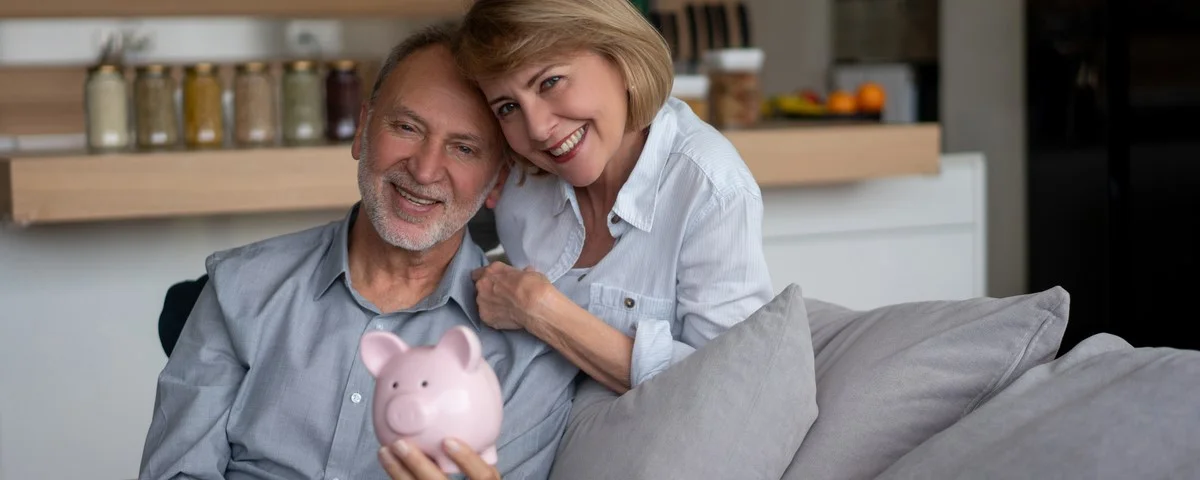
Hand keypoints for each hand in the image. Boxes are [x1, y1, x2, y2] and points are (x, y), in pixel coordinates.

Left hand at [379, 438, 499, 479]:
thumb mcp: (482, 472)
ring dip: (397, 471)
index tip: (449, 440)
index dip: (467, 459)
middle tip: (401, 444)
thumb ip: (479, 457)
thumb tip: (466, 420)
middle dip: (418, 464)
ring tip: (385, 452)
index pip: (483, 476)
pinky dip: (397, 477)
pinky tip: (390, 464)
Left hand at [471, 262, 552, 331]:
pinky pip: (487, 316)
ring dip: (490, 304)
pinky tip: (505, 317)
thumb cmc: (534, 288)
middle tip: (503, 295)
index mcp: (493, 270)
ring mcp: (482, 301)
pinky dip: (494, 317)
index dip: (488, 278)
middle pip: (480, 287)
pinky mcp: (484, 316)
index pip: (479, 272)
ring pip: (482, 302)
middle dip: (488, 291)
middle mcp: (483, 284)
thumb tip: (525, 274)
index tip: (493, 282)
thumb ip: (521, 273)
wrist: (535, 306)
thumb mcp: (531, 273)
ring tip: (505, 308)